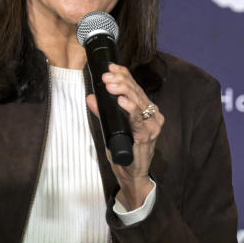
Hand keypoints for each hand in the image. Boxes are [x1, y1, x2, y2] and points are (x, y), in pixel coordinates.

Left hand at [86, 64, 162, 209]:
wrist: (132, 175)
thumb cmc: (125, 151)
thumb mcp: (112, 127)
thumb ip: (103, 112)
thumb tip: (91, 97)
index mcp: (146, 109)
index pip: (135, 86)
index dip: (124, 74)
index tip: (111, 67)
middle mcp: (152, 115)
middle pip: (136, 91)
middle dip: (120, 81)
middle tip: (106, 76)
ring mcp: (152, 125)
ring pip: (138, 101)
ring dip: (123, 91)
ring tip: (110, 85)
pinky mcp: (147, 136)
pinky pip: (138, 119)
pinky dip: (130, 109)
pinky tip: (122, 102)